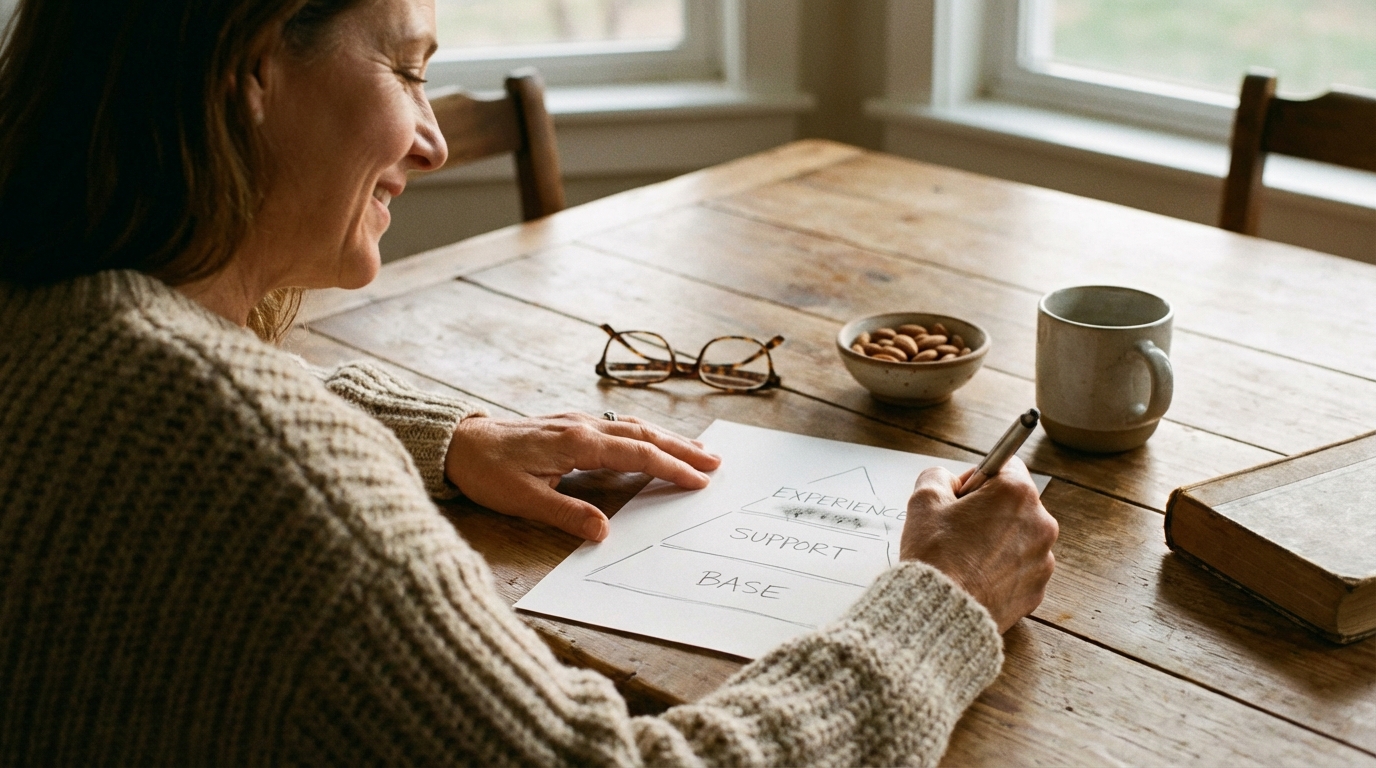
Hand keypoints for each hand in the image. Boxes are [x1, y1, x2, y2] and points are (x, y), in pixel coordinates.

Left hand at [444, 412, 721, 540]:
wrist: (459, 443)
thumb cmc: (487, 472)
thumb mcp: (523, 501)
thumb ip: (567, 515)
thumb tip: (604, 533)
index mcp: (577, 444)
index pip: (637, 455)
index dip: (671, 467)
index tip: (699, 480)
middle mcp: (583, 427)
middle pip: (644, 434)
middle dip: (682, 448)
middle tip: (716, 461)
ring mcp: (577, 422)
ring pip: (633, 426)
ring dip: (668, 437)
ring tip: (697, 451)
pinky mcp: (570, 425)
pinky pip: (618, 425)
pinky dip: (645, 433)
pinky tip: (653, 440)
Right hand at [899, 458, 1057, 632]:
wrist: (941, 612)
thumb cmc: (934, 555)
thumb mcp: (923, 499)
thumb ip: (939, 476)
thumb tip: (950, 482)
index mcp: (1016, 493)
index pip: (1006, 465)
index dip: (978, 479)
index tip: (960, 497)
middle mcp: (1040, 523)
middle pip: (1013, 503)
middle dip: (988, 511)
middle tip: (956, 529)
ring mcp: (1042, 559)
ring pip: (1017, 537)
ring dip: (995, 540)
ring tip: (963, 557)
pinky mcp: (1037, 589)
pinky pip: (1019, 568)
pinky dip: (1000, 569)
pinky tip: (974, 577)